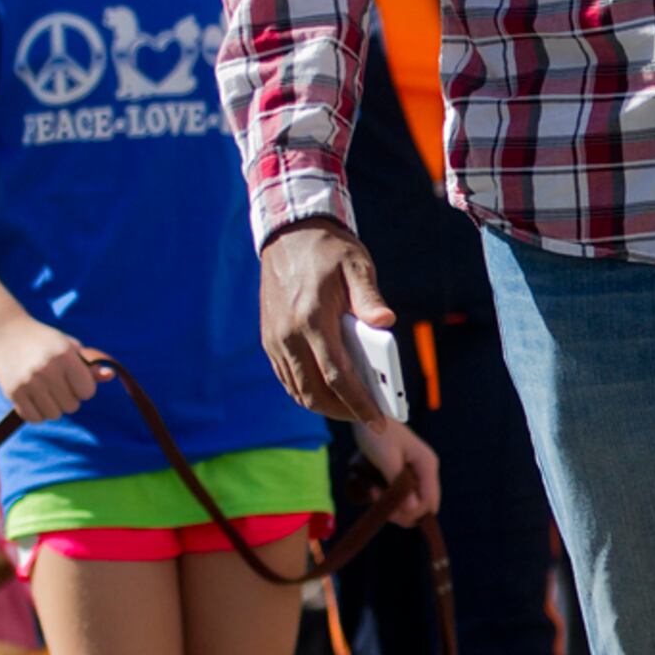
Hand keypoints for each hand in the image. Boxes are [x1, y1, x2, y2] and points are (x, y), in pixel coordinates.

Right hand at [0, 317, 101, 422]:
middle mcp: (47, 370)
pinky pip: (33, 418)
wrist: (2, 329)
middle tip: (57, 383)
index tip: (74, 378)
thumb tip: (110, 375)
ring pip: (53, 414)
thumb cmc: (41, 338)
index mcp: (64, 356)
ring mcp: (28, 382)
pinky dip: (37, 413)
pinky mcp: (12, 392)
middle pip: (71, 406)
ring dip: (53, 407)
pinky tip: (34, 398)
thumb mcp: (67, 345)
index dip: (83, 387)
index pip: (87, 391)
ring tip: (45, 390)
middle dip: (68, 397)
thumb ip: (88, 365)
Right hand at [261, 221, 393, 420]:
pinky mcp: (268, 339)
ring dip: (324, 405)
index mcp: (312, 318)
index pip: (337, 376)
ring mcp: (274, 338)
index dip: (359, 403)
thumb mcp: (356, 266)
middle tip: (368, 416)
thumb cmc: (329, 250)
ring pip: (297, 390)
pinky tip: (328, 390)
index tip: (379, 420)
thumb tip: (386, 323)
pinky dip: (307, 391)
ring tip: (351, 407)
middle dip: (342, 411)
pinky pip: (287, 377)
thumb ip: (370, 297)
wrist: (289, 234)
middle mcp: (288, 334)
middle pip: (314, 392)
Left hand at [354, 416, 440, 526]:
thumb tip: (412, 510)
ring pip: (412, 500)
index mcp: (427, 465)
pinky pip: (403, 493)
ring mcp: (416, 471)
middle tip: (379, 502)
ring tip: (374, 493)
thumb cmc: (377, 433)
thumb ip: (399, 484)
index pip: (430, 501)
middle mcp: (426, 470)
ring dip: (394, 504)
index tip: (390, 513)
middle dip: (402, 511)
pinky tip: (375, 489)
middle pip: (423, 504)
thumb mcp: (386, 458)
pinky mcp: (405, 472)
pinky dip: (390, 496)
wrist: (367, 414)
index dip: (413, 513)